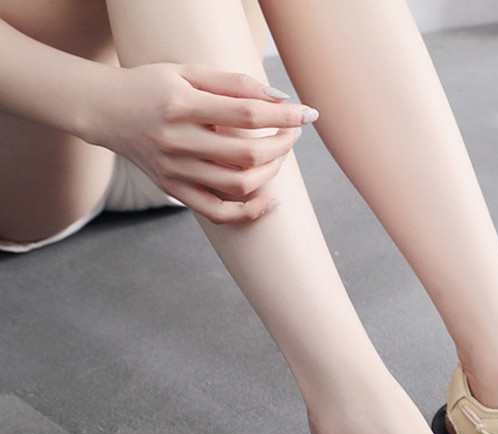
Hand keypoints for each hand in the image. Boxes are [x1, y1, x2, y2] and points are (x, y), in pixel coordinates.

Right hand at [90, 62, 316, 222]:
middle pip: (247, 154)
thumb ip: (232, 83)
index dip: (284, 116)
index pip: (246, 114)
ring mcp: (175, 170)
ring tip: (279, 156)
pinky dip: (249, 212)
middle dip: (282, 145)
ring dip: (271, 173)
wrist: (104, 111)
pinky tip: (271, 200)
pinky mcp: (173, 190)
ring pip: (237, 185)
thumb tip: (278, 97)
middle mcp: (177, 140)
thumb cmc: (151, 86)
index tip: (307, 114)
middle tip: (293, 133)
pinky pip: (218, 213)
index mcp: (181, 104)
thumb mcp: (187, 71)